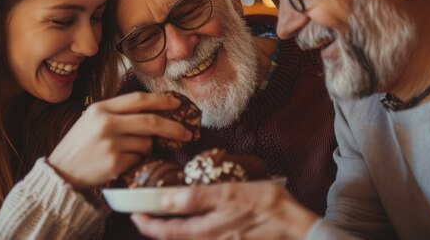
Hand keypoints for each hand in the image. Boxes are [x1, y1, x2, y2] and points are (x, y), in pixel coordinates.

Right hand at [47, 92, 191, 188]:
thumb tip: (156, 112)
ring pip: (147, 143)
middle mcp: (106, 123)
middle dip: (174, 128)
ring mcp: (110, 144)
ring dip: (146, 148)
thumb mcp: (92, 120)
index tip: (177, 104)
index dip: (162, 100)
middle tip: (187, 133)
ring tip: (128, 151)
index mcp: (101, 108)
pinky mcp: (115, 164)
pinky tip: (120, 162)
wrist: (61, 172)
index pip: (138, 100)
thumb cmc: (81, 145)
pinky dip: (136, 161)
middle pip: (151, 121)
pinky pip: (139, 159)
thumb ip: (119, 113)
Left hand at [131, 182, 318, 239]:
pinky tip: (192, 220)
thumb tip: (167, 200)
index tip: (134, 215)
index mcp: (205, 231)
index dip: (148, 225)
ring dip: (172, 231)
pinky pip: (202, 239)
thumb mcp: (230, 194)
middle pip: (174, 239)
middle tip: (144, 215)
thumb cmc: (266, 206)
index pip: (166, 232)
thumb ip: (198, 198)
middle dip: (156, 229)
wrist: (295, 227)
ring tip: (164, 216)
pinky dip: (189, 232)